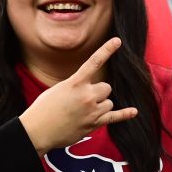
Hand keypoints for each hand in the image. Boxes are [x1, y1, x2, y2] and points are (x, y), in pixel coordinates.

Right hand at [18, 38, 137, 154]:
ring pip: (108, 102)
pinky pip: (114, 117)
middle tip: (82, 99)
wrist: (37, 130)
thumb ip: (76, 86)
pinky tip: (133, 111)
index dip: (107, 50)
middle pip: (106, 87)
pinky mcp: (94, 124)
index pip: (94, 62)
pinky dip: (124, 114)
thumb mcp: (58, 89)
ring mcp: (92, 110)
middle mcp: (86, 95)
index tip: (118, 41)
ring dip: (100, 105)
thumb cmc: (44, 109)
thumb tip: (90, 90)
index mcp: (75, 83)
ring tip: (83, 111)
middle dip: (98, 92)